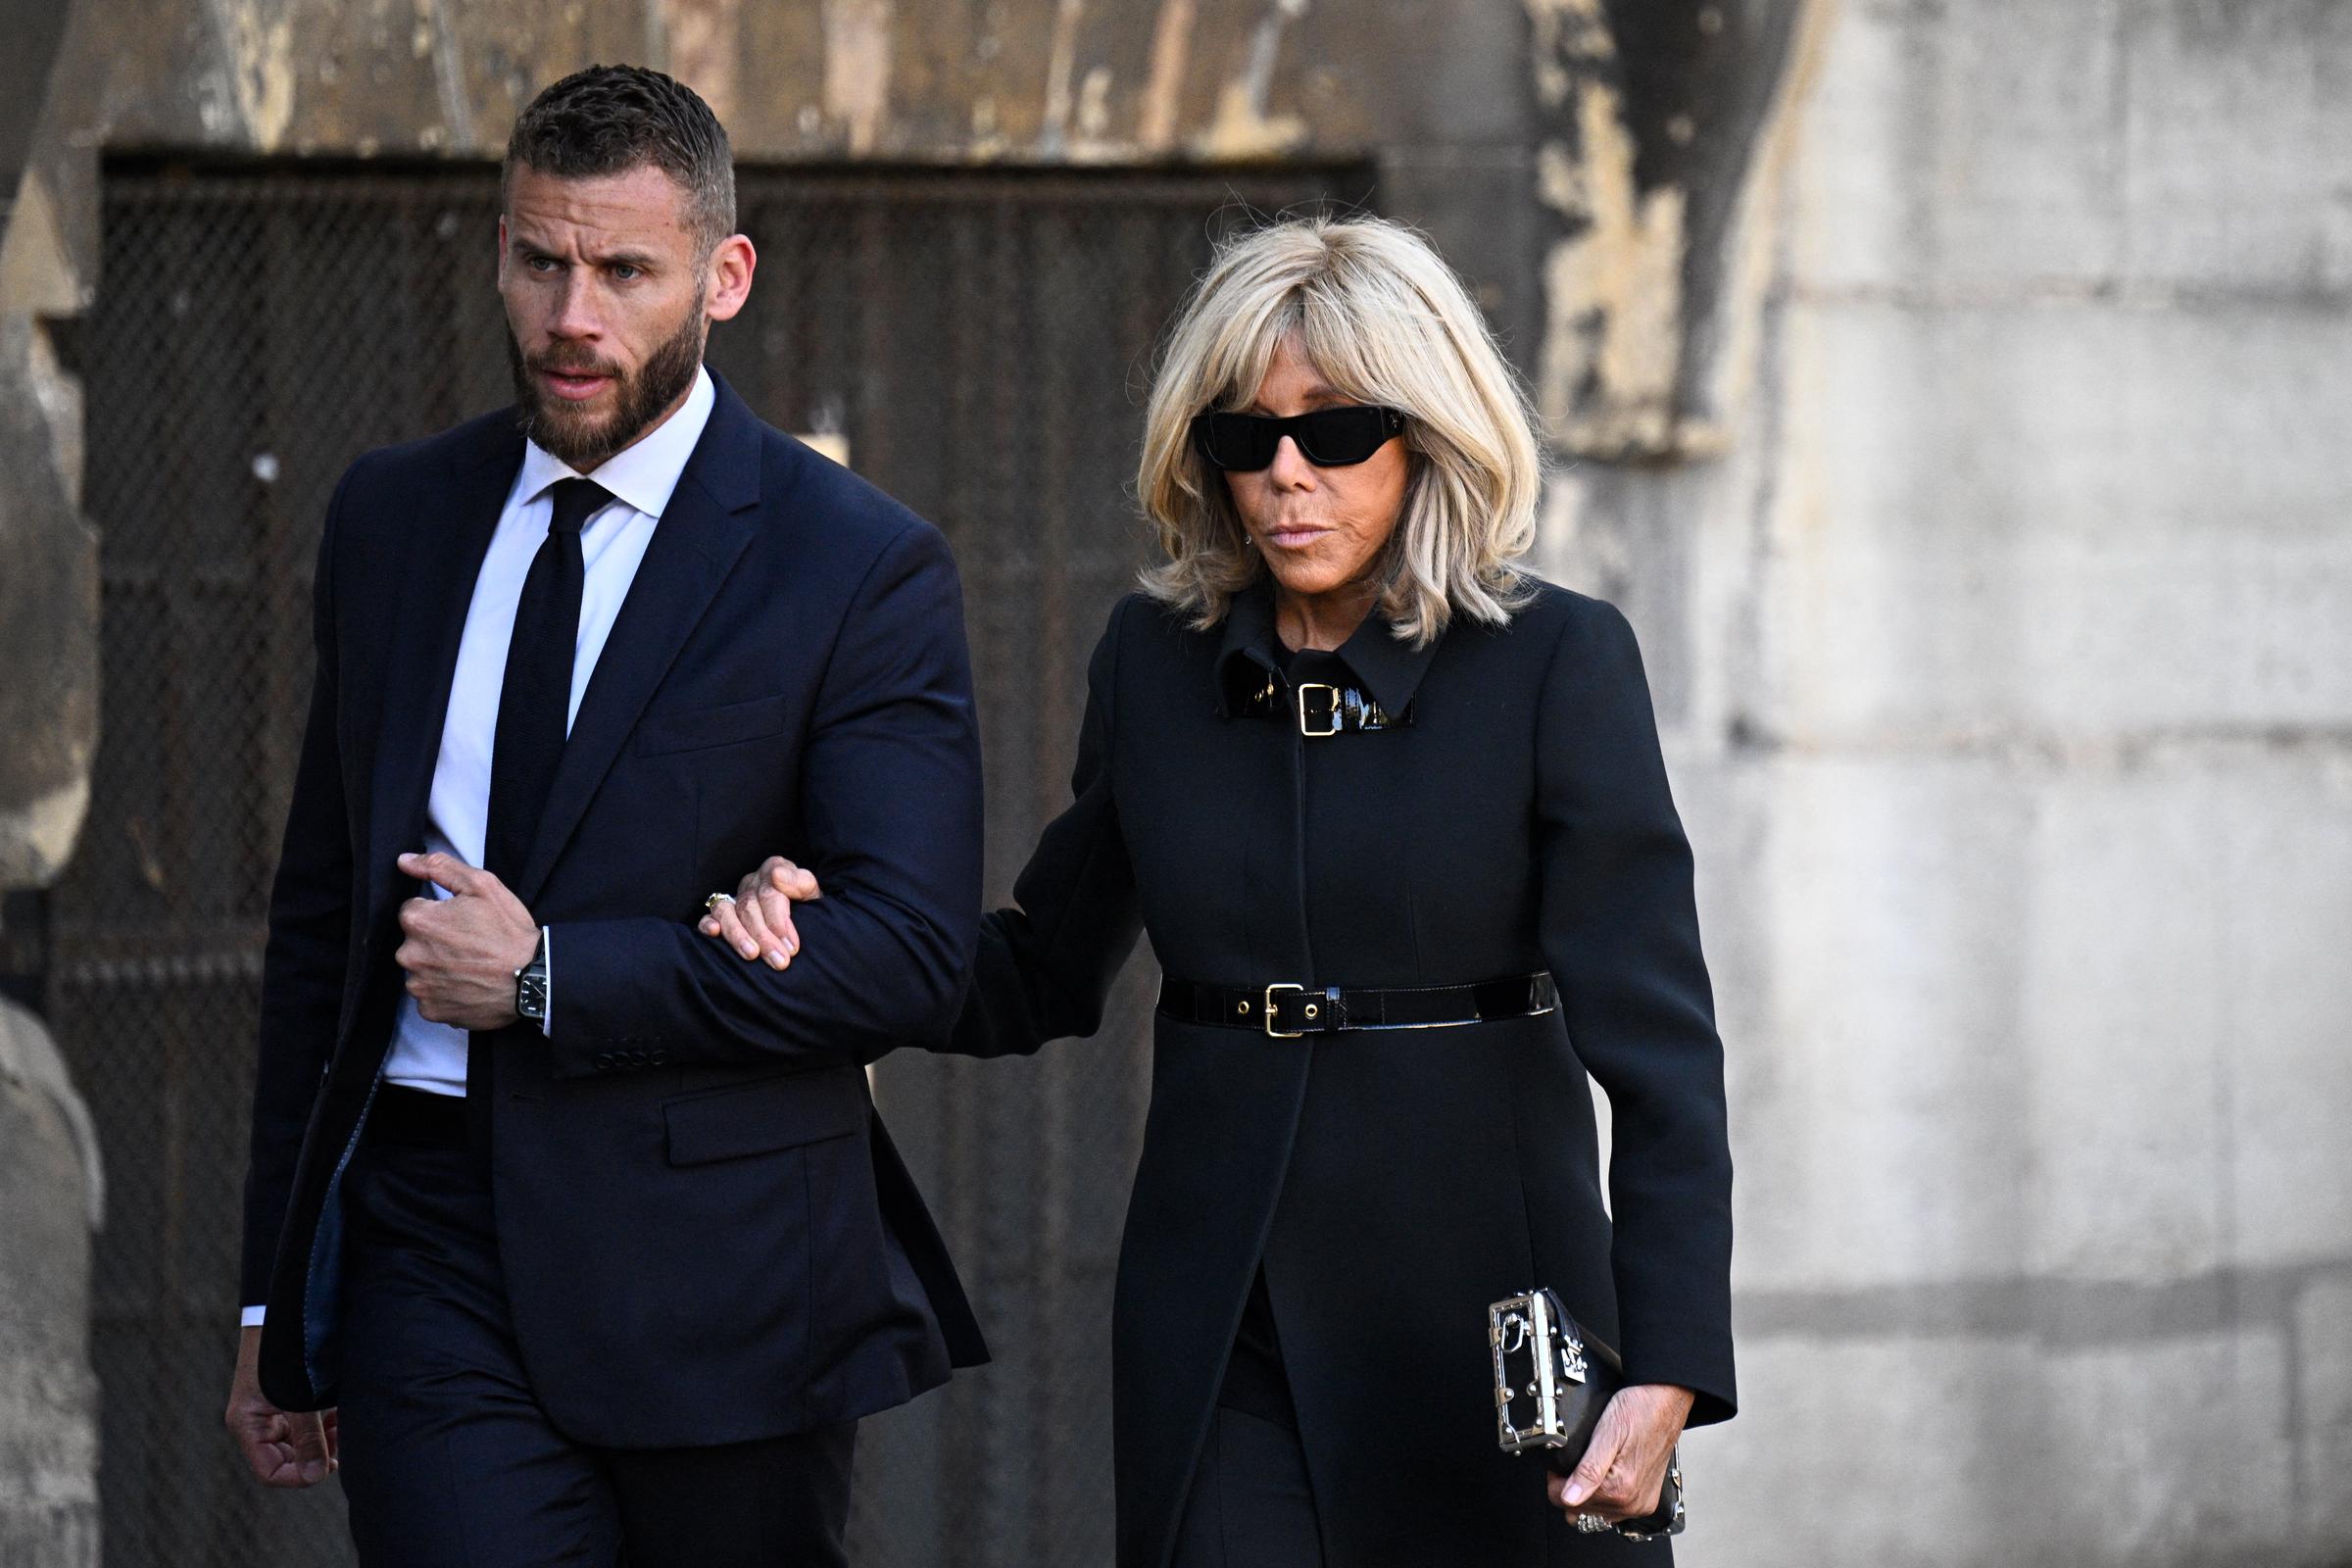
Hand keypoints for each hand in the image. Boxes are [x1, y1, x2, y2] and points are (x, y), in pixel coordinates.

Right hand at [225, 1325, 336, 1486]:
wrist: (288, 1311)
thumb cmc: (286, 1352)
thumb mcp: (298, 1399)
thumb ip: (308, 1436)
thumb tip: (318, 1475)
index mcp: (249, 1424)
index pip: (270, 1471)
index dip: (299, 1476)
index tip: (329, 1466)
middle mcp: (258, 1422)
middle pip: (287, 1459)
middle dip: (316, 1455)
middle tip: (344, 1445)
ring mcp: (273, 1411)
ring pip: (300, 1442)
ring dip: (324, 1440)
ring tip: (345, 1427)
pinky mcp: (288, 1400)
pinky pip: (306, 1424)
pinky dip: (325, 1424)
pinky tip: (341, 1415)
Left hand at [393, 851, 539, 1029]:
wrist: (533, 979)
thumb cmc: (509, 932)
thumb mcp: (483, 886)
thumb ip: (440, 868)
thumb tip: (404, 861)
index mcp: (418, 921)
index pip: (413, 911)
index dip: (439, 914)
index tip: (463, 922)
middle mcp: (410, 955)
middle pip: (414, 942)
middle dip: (435, 941)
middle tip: (470, 944)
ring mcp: (419, 985)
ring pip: (421, 970)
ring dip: (438, 967)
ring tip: (471, 966)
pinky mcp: (431, 1010)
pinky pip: (430, 997)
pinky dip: (445, 992)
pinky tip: (468, 984)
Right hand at [698, 855, 822, 969]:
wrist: (806, 917)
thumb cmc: (810, 908)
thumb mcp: (813, 894)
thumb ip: (800, 882)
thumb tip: (776, 875)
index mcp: (774, 870)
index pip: (770, 894)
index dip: (780, 922)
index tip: (792, 947)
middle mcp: (751, 882)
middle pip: (750, 907)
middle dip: (765, 937)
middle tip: (780, 961)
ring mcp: (734, 896)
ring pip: (726, 911)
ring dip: (737, 935)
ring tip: (751, 955)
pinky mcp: (721, 912)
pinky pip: (709, 915)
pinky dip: (708, 923)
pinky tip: (714, 933)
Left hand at [1546, 1383, 1693, 1525]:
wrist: (1667, 1402)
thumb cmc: (1640, 1410)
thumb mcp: (1607, 1433)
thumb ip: (1588, 1470)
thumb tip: (1569, 1498)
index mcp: (1620, 1489)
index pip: (1566, 1501)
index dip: (1557, 1480)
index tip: (1562, 1462)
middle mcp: (1632, 1503)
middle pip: (1581, 1510)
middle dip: (1573, 1486)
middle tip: (1579, 1459)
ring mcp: (1641, 1503)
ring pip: (1597, 1511)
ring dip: (1589, 1492)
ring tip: (1593, 1465)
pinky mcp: (1646, 1499)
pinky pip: (1615, 1508)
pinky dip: (1605, 1495)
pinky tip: (1606, 1474)